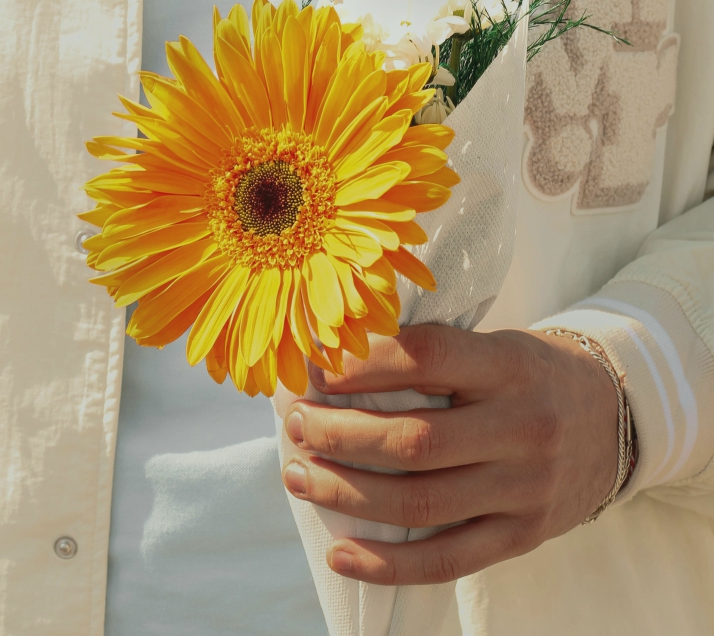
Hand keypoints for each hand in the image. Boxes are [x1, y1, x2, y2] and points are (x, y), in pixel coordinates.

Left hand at [280, 325, 617, 585]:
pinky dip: (388, 564)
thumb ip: (433, 357)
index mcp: (509, 366)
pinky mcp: (523, 534)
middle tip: (297, 427)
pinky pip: (449, 559)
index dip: (363, 365)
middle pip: (414, 441)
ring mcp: (524, 488)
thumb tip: (339, 367)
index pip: (426, 358)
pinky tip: (342, 554)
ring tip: (300, 478)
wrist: (613, 416)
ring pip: (421, 502)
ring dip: (347, 495)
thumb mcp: (495, 345)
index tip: (317, 372)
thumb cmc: (533, 374)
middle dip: (339, 436)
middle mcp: (521, 427)